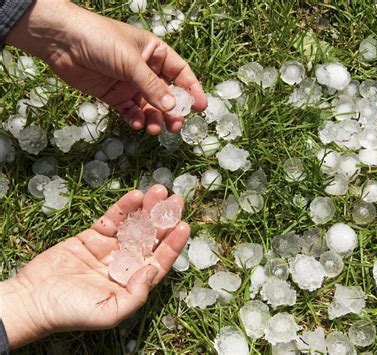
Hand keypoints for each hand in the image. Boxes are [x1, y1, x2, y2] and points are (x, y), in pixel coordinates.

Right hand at [0, 185, 188, 348]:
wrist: (33, 301)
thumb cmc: (71, 313)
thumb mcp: (109, 312)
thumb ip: (136, 294)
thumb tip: (153, 269)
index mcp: (132, 282)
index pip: (159, 260)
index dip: (173, 244)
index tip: (184, 225)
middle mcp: (125, 264)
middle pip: (150, 238)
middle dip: (164, 220)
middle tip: (176, 201)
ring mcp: (109, 248)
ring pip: (133, 225)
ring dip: (147, 209)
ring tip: (160, 191)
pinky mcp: (92, 236)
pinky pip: (112, 219)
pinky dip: (123, 208)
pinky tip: (136, 196)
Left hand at [6, 0, 206, 134]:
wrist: (61, 41)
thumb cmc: (100, 40)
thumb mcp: (131, 62)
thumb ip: (152, 86)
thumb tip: (172, 108)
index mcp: (154, 52)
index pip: (180, 72)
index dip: (192, 89)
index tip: (201, 107)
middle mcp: (145, 69)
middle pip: (166, 94)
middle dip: (172, 111)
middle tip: (176, 126)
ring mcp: (129, 84)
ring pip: (149, 106)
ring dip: (155, 119)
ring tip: (155, 129)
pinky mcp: (114, 96)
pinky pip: (130, 112)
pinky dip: (136, 119)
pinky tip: (138, 124)